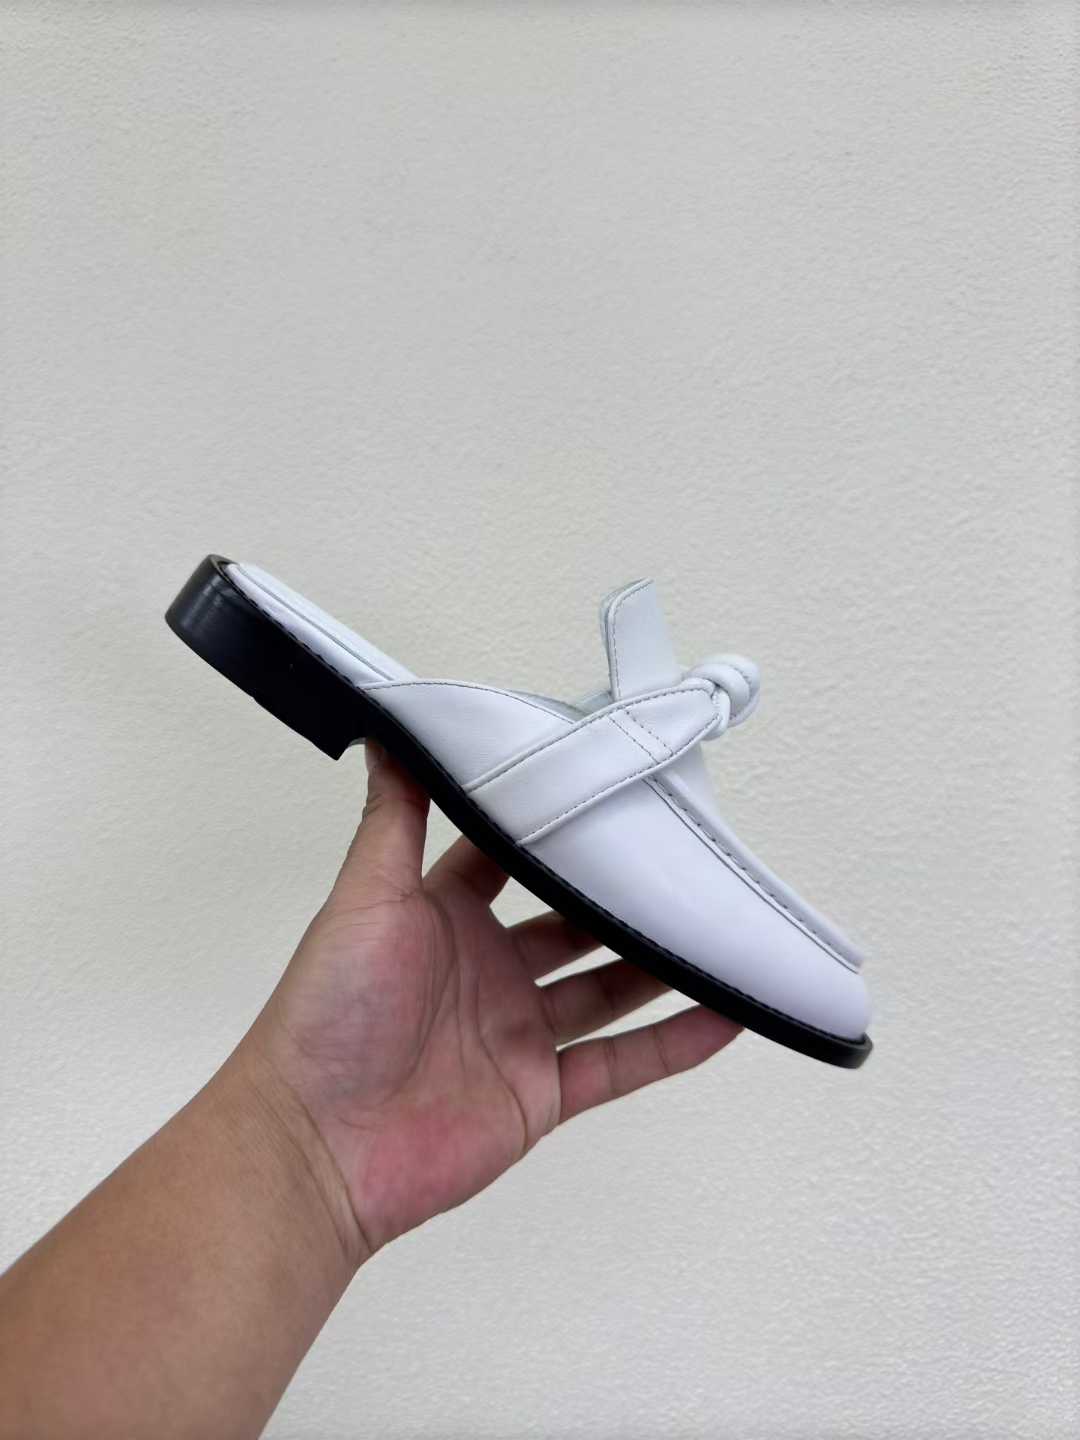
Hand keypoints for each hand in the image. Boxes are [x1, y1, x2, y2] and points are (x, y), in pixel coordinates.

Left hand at [239, 740, 740, 1263]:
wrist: (315, 1148)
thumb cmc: (327, 1014)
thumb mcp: (365, 899)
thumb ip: (394, 820)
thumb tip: (390, 731)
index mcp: (444, 917)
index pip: (511, 860)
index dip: (555, 830)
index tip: (609, 793)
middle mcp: (486, 970)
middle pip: (572, 925)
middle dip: (620, 897)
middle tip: (683, 859)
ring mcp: (517, 1035)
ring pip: (607, 991)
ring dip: (660, 965)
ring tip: (719, 928)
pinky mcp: (540, 1095)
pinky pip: (620, 1065)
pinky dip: (673, 1044)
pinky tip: (727, 1015)